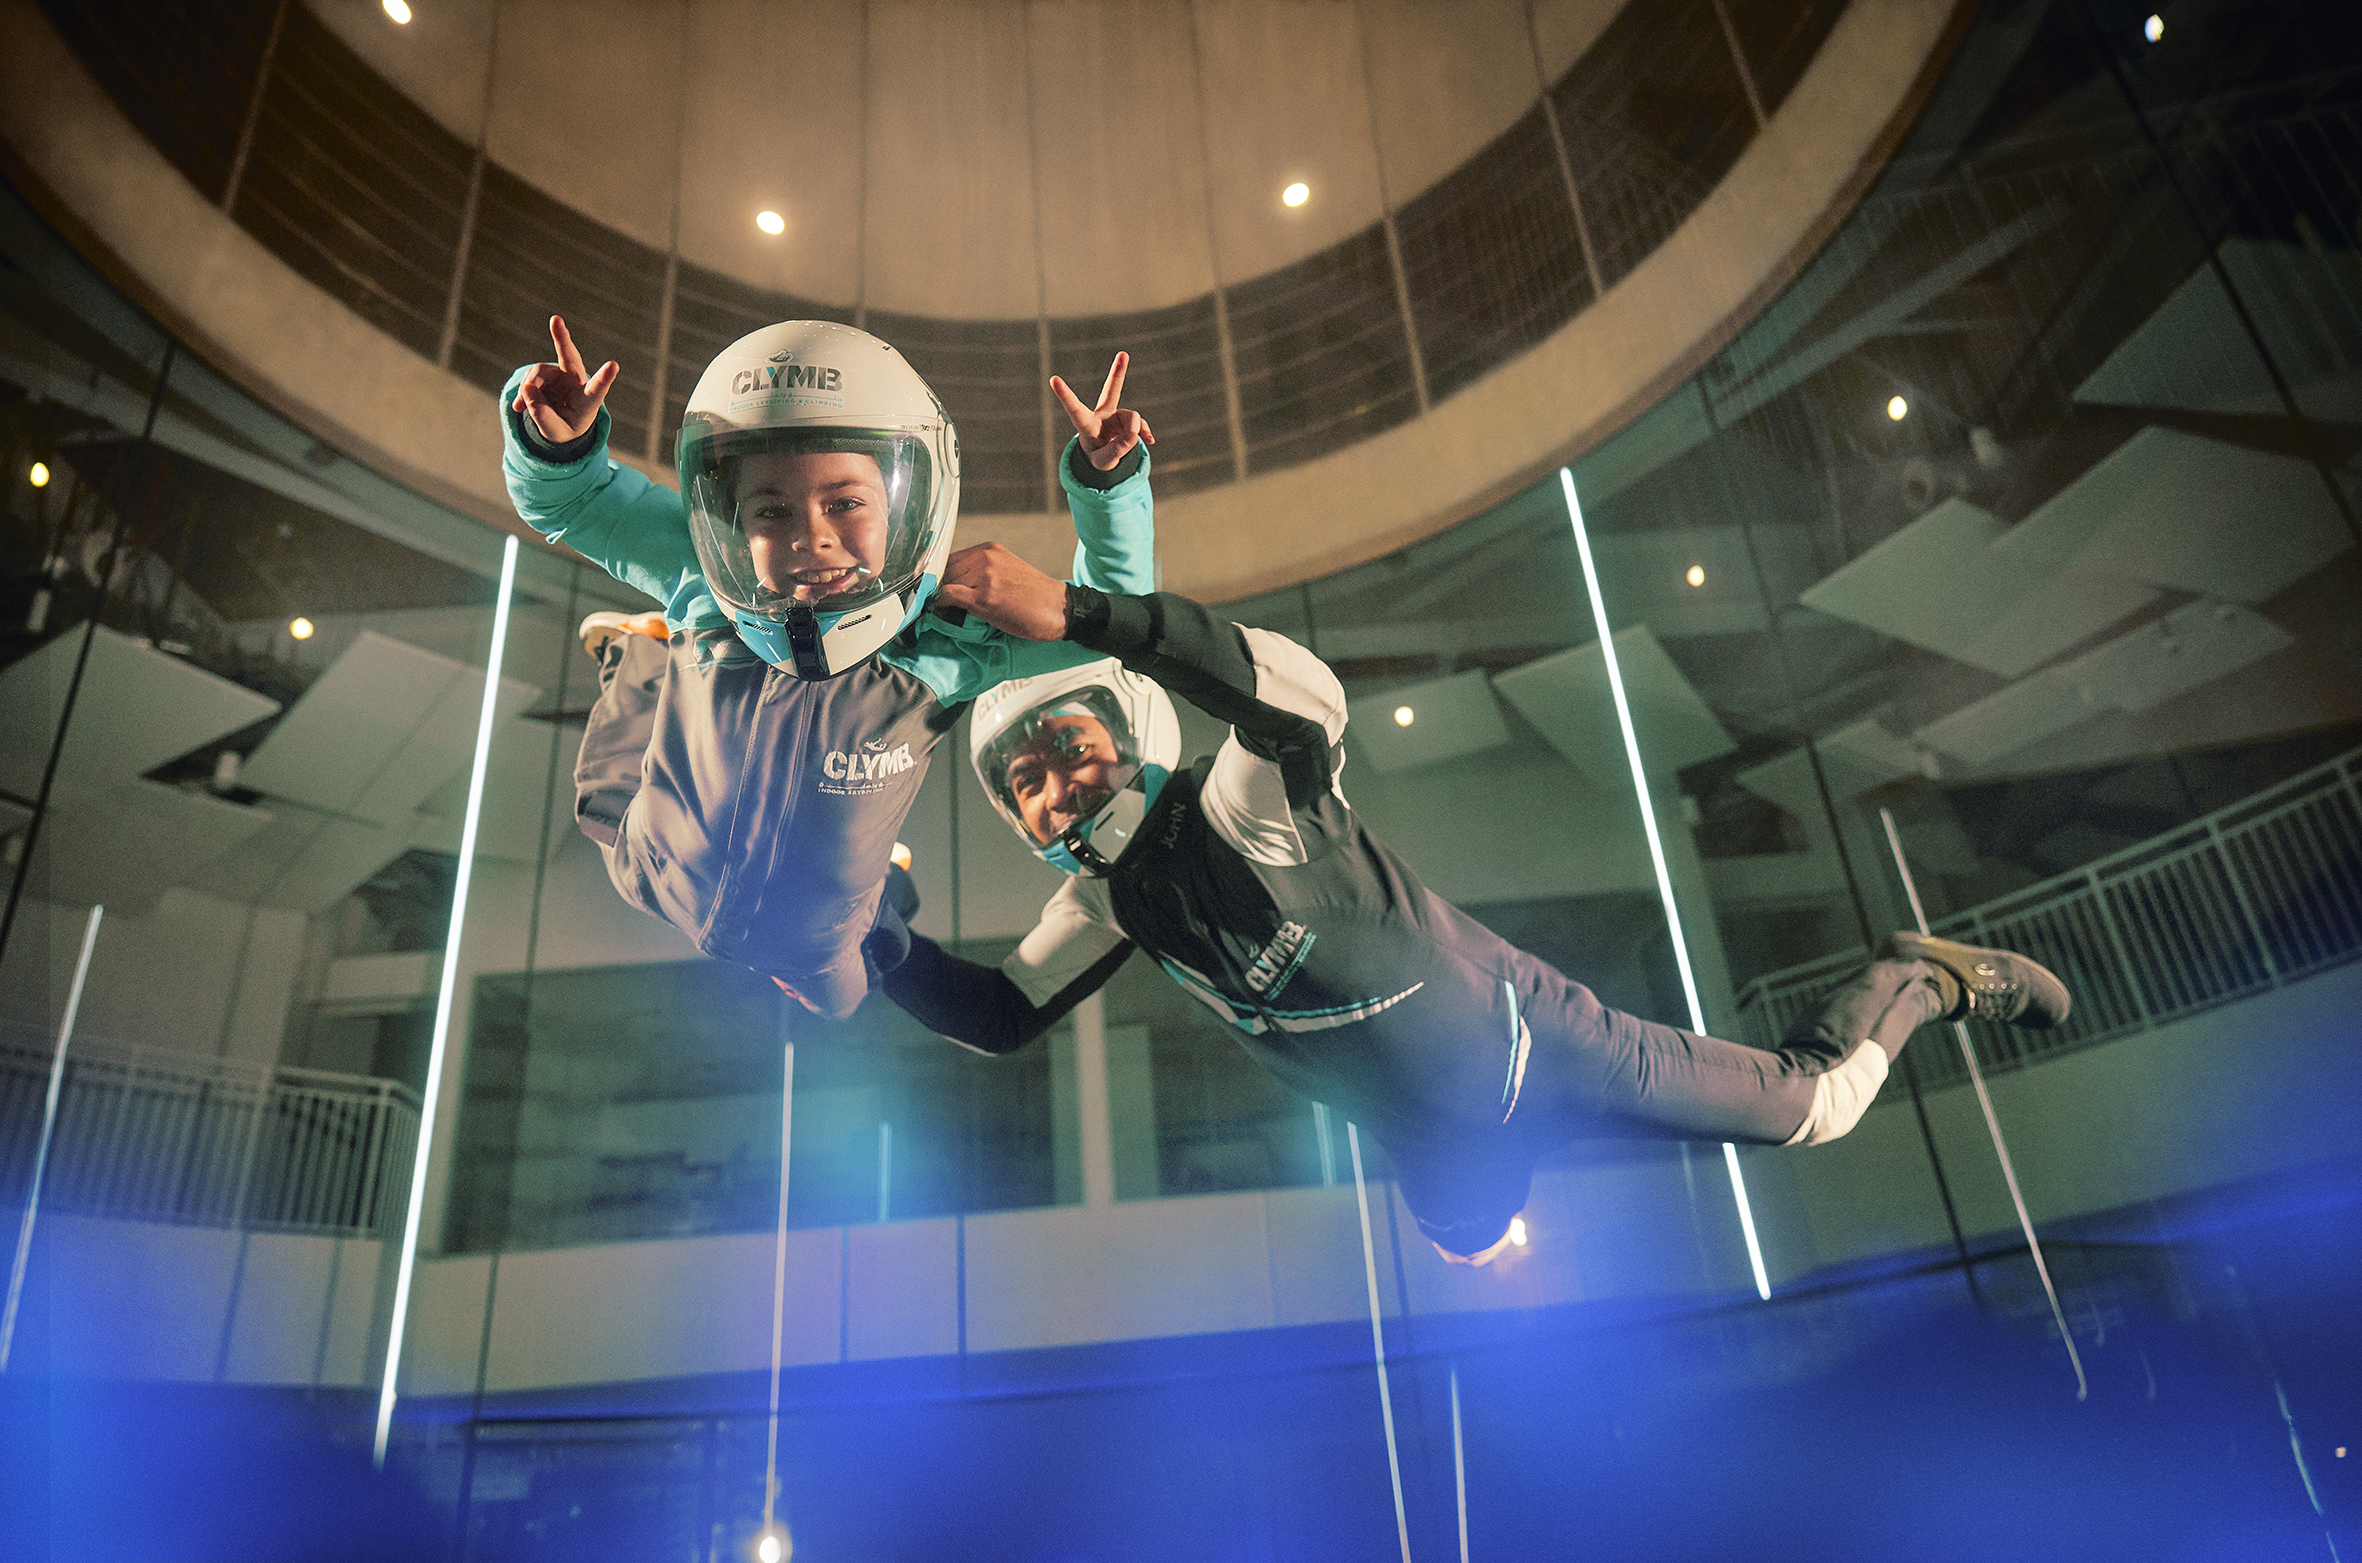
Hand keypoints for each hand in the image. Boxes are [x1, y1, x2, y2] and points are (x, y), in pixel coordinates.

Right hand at [512, 315, 618, 444]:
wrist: (561, 423)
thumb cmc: (566, 429)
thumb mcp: (555, 432)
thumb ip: (542, 415)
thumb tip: (527, 388)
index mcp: (589, 401)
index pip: (598, 388)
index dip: (605, 377)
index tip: (614, 365)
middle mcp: (577, 382)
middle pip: (570, 357)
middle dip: (562, 338)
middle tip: (555, 320)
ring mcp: (562, 374)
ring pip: (539, 372)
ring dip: (527, 388)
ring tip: (520, 407)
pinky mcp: (548, 373)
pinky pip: (529, 377)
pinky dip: (522, 392)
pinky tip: (518, 407)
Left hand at [934, 542, 1069, 640]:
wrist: (1058, 609)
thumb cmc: (1033, 596)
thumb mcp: (1005, 572)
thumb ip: (979, 571)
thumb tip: (949, 584)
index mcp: (989, 549)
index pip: (949, 557)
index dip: (938, 575)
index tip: (932, 587)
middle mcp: (985, 558)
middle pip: (944, 570)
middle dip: (937, 586)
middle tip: (933, 602)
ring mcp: (985, 576)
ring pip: (944, 583)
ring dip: (938, 597)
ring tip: (941, 609)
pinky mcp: (985, 597)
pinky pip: (949, 596)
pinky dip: (940, 604)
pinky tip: (941, 612)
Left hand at [1051, 351, 1154, 470]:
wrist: (1104, 457)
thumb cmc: (1097, 458)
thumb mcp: (1103, 462)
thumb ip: (1117, 451)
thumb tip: (1135, 435)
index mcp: (1086, 424)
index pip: (1075, 409)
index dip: (1065, 395)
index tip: (1053, 379)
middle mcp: (1101, 415)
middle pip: (1111, 391)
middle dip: (1118, 373)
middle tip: (1124, 354)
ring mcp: (1116, 416)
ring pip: (1132, 419)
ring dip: (1135, 432)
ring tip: (1132, 443)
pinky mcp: (1128, 420)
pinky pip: (1140, 424)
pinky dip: (1145, 433)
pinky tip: (1150, 440)